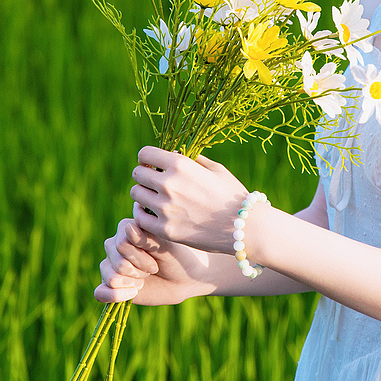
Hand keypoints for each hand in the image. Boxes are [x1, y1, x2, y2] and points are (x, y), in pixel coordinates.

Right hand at [94, 211, 213, 305]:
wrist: (185, 278)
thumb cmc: (178, 257)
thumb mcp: (166, 247)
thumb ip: (147, 238)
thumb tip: (127, 228)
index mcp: (126, 228)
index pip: (121, 245)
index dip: (141, 258)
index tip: (157, 260)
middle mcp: (114, 245)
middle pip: (117, 262)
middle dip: (140, 270)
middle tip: (153, 269)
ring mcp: (111, 265)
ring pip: (110, 277)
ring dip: (133, 282)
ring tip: (145, 278)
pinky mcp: (111, 286)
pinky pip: (100, 293)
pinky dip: (115, 296)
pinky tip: (133, 293)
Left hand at [129, 147, 247, 254]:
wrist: (243, 227)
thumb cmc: (232, 195)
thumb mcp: (215, 169)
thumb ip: (192, 159)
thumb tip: (174, 152)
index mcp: (180, 165)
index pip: (145, 154)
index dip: (147, 158)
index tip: (152, 165)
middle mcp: (169, 184)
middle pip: (138, 174)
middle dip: (145, 176)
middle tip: (154, 183)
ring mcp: (165, 208)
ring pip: (136, 194)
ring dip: (143, 194)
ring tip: (155, 198)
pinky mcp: (165, 229)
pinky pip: (140, 217)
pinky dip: (144, 213)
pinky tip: (154, 213)